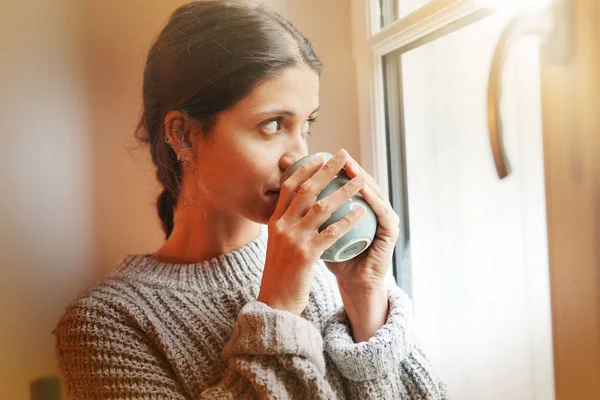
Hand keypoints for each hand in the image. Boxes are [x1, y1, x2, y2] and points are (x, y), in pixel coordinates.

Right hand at [258, 149, 367, 314]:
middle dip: (327, 170)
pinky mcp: (306, 255)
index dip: (305, 169)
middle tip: (343, 155)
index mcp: (275, 222)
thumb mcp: (278, 245)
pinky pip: (331, 232)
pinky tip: (361, 212)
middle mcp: (282, 226)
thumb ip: (287, 226)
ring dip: (344, 190)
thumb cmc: (281, 274)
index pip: (289, 188)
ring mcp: (293, 239)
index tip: (319, 156)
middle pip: (307, 190)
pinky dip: (347, 220)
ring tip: (361, 180)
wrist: (275, 303)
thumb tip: (300, 210)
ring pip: (322, 207)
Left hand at [323, 153, 399, 340]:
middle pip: (360, 181)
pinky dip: (373, 200)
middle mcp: (371, 208)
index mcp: (354, 205)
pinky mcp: (390, 232)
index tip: (316, 156)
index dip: (331, 168)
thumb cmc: (332, 257)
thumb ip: (306, 213)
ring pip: (374, 192)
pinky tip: (363, 191)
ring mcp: (382, 218)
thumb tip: (281, 194)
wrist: (352, 283)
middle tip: (338, 154)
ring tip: (351, 167)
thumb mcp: (315, 232)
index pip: (344, 181)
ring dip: (362, 178)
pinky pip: (382, 212)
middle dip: (348, 167)